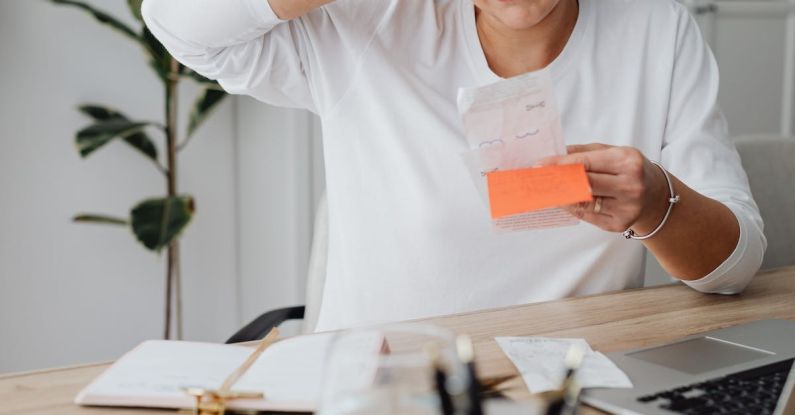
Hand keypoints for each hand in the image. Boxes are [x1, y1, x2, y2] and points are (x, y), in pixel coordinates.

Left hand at [539, 144, 668, 233]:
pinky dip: (572, 208)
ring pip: (583, 203)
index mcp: (628, 161)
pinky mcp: (619, 224)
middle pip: (583, 184)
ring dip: (561, 197)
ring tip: (546, 190)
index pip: (586, 162)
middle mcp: (630, 185)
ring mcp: (626, 207)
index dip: (560, 164)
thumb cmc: (629, 169)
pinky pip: (587, 216)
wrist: (655, 196)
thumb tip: (554, 155)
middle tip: (538, 179)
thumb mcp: (612, 152)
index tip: (540, 164)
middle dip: (558, 181)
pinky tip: (563, 202)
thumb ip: (583, 152)